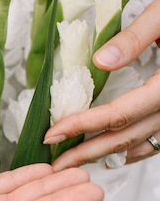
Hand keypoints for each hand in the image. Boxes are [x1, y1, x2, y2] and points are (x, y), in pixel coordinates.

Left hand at [44, 0, 159, 169]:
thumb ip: (134, 37)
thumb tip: (99, 61)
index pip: (117, 115)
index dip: (82, 126)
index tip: (52, 133)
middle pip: (123, 139)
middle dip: (85, 153)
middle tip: (54, 163)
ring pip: (139, 147)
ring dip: (104, 156)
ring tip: (74, 161)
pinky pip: (155, 144)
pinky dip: (130, 153)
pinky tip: (110, 155)